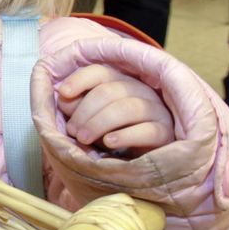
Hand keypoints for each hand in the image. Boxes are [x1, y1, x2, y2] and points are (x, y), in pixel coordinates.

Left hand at [57, 64, 174, 154]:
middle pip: (110, 91)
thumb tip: (64, 97)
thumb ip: (75, 104)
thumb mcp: (88, 116)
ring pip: (127, 108)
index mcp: (120, 81)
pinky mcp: (165, 133)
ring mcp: (156, 111)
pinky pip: (147, 131)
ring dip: (99, 123)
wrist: (138, 157)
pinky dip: (125, 136)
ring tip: (83, 139)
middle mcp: (141, 91)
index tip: (63, 93)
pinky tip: (109, 142)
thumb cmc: (109, 131)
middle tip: (73, 131)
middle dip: (85, 111)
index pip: (100, 72)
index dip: (80, 80)